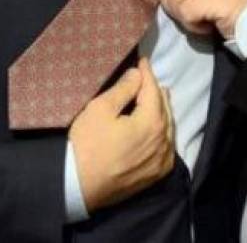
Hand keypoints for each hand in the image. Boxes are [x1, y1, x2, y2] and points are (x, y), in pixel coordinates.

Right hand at [68, 58, 174, 211]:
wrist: (78, 186)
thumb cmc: (87, 144)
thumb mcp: (101, 109)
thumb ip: (123, 89)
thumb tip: (138, 74)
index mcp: (152, 122)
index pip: (153, 90)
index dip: (147, 73)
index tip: (142, 60)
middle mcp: (164, 141)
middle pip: (164, 107)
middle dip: (156, 90)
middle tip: (147, 78)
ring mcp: (162, 159)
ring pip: (168, 127)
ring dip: (162, 110)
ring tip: (155, 98)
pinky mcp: (156, 174)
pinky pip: (167, 147)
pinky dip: (164, 132)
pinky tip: (158, 127)